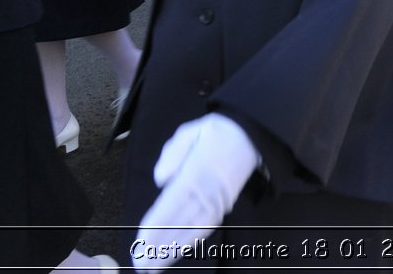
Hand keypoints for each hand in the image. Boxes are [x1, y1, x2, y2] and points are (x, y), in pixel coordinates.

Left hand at [135, 113, 259, 269]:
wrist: (251, 135)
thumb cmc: (215, 132)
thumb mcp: (190, 131)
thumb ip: (172, 153)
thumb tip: (161, 179)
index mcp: (196, 173)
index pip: (172, 204)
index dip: (156, 225)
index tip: (142, 242)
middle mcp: (207, 191)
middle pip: (181, 223)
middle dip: (160, 246)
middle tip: (141, 265)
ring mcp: (217, 201)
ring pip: (193, 230)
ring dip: (173, 250)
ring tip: (154, 266)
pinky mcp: (224, 206)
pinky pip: (206, 228)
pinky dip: (191, 242)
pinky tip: (177, 253)